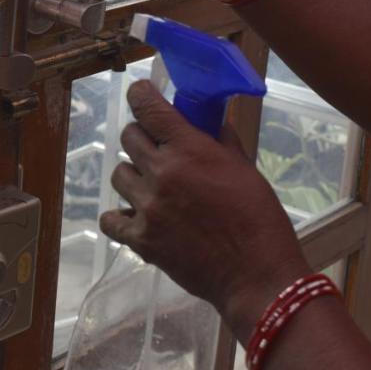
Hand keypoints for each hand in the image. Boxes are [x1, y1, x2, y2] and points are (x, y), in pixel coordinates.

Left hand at [100, 80, 311, 336]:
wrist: (257, 275)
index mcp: (189, 149)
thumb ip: (221, 141)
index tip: (140, 94)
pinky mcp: (140, 238)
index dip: (139, 95)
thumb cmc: (259, 219)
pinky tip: (135, 216)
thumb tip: (209, 121)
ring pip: (118, 175)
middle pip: (128, 137)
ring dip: (133, 176)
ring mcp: (147, 206)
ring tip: (151, 187)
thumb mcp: (245, 170)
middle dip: (141, 137)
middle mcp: (161, 172)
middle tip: (155, 148)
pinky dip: (119, 216)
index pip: (147, 108)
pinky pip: (111, 219)